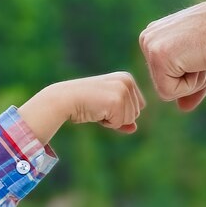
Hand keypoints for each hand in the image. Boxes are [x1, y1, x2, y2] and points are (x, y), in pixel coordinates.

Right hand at [18, 72, 145, 144]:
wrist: (66, 98)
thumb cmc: (85, 102)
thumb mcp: (108, 108)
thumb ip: (123, 117)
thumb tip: (135, 128)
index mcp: (127, 78)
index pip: (139, 106)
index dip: (122, 112)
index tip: (105, 103)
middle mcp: (127, 81)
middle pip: (136, 113)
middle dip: (118, 117)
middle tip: (100, 106)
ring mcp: (123, 90)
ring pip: (130, 120)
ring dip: (113, 120)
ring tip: (98, 108)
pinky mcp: (117, 101)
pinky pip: (120, 123)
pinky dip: (108, 123)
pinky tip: (96, 111)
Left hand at [139, 0, 205, 110]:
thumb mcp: (204, 66)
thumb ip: (192, 86)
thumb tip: (182, 108)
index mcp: (157, 36)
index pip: (165, 76)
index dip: (190, 75)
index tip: (202, 53)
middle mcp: (147, 39)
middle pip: (163, 84)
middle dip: (190, 79)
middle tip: (203, 55)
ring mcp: (150, 46)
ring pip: (166, 90)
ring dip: (192, 82)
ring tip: (201, 57)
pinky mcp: (158, 56)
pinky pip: (169, 92)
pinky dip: (191, 84)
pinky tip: (198, 60)